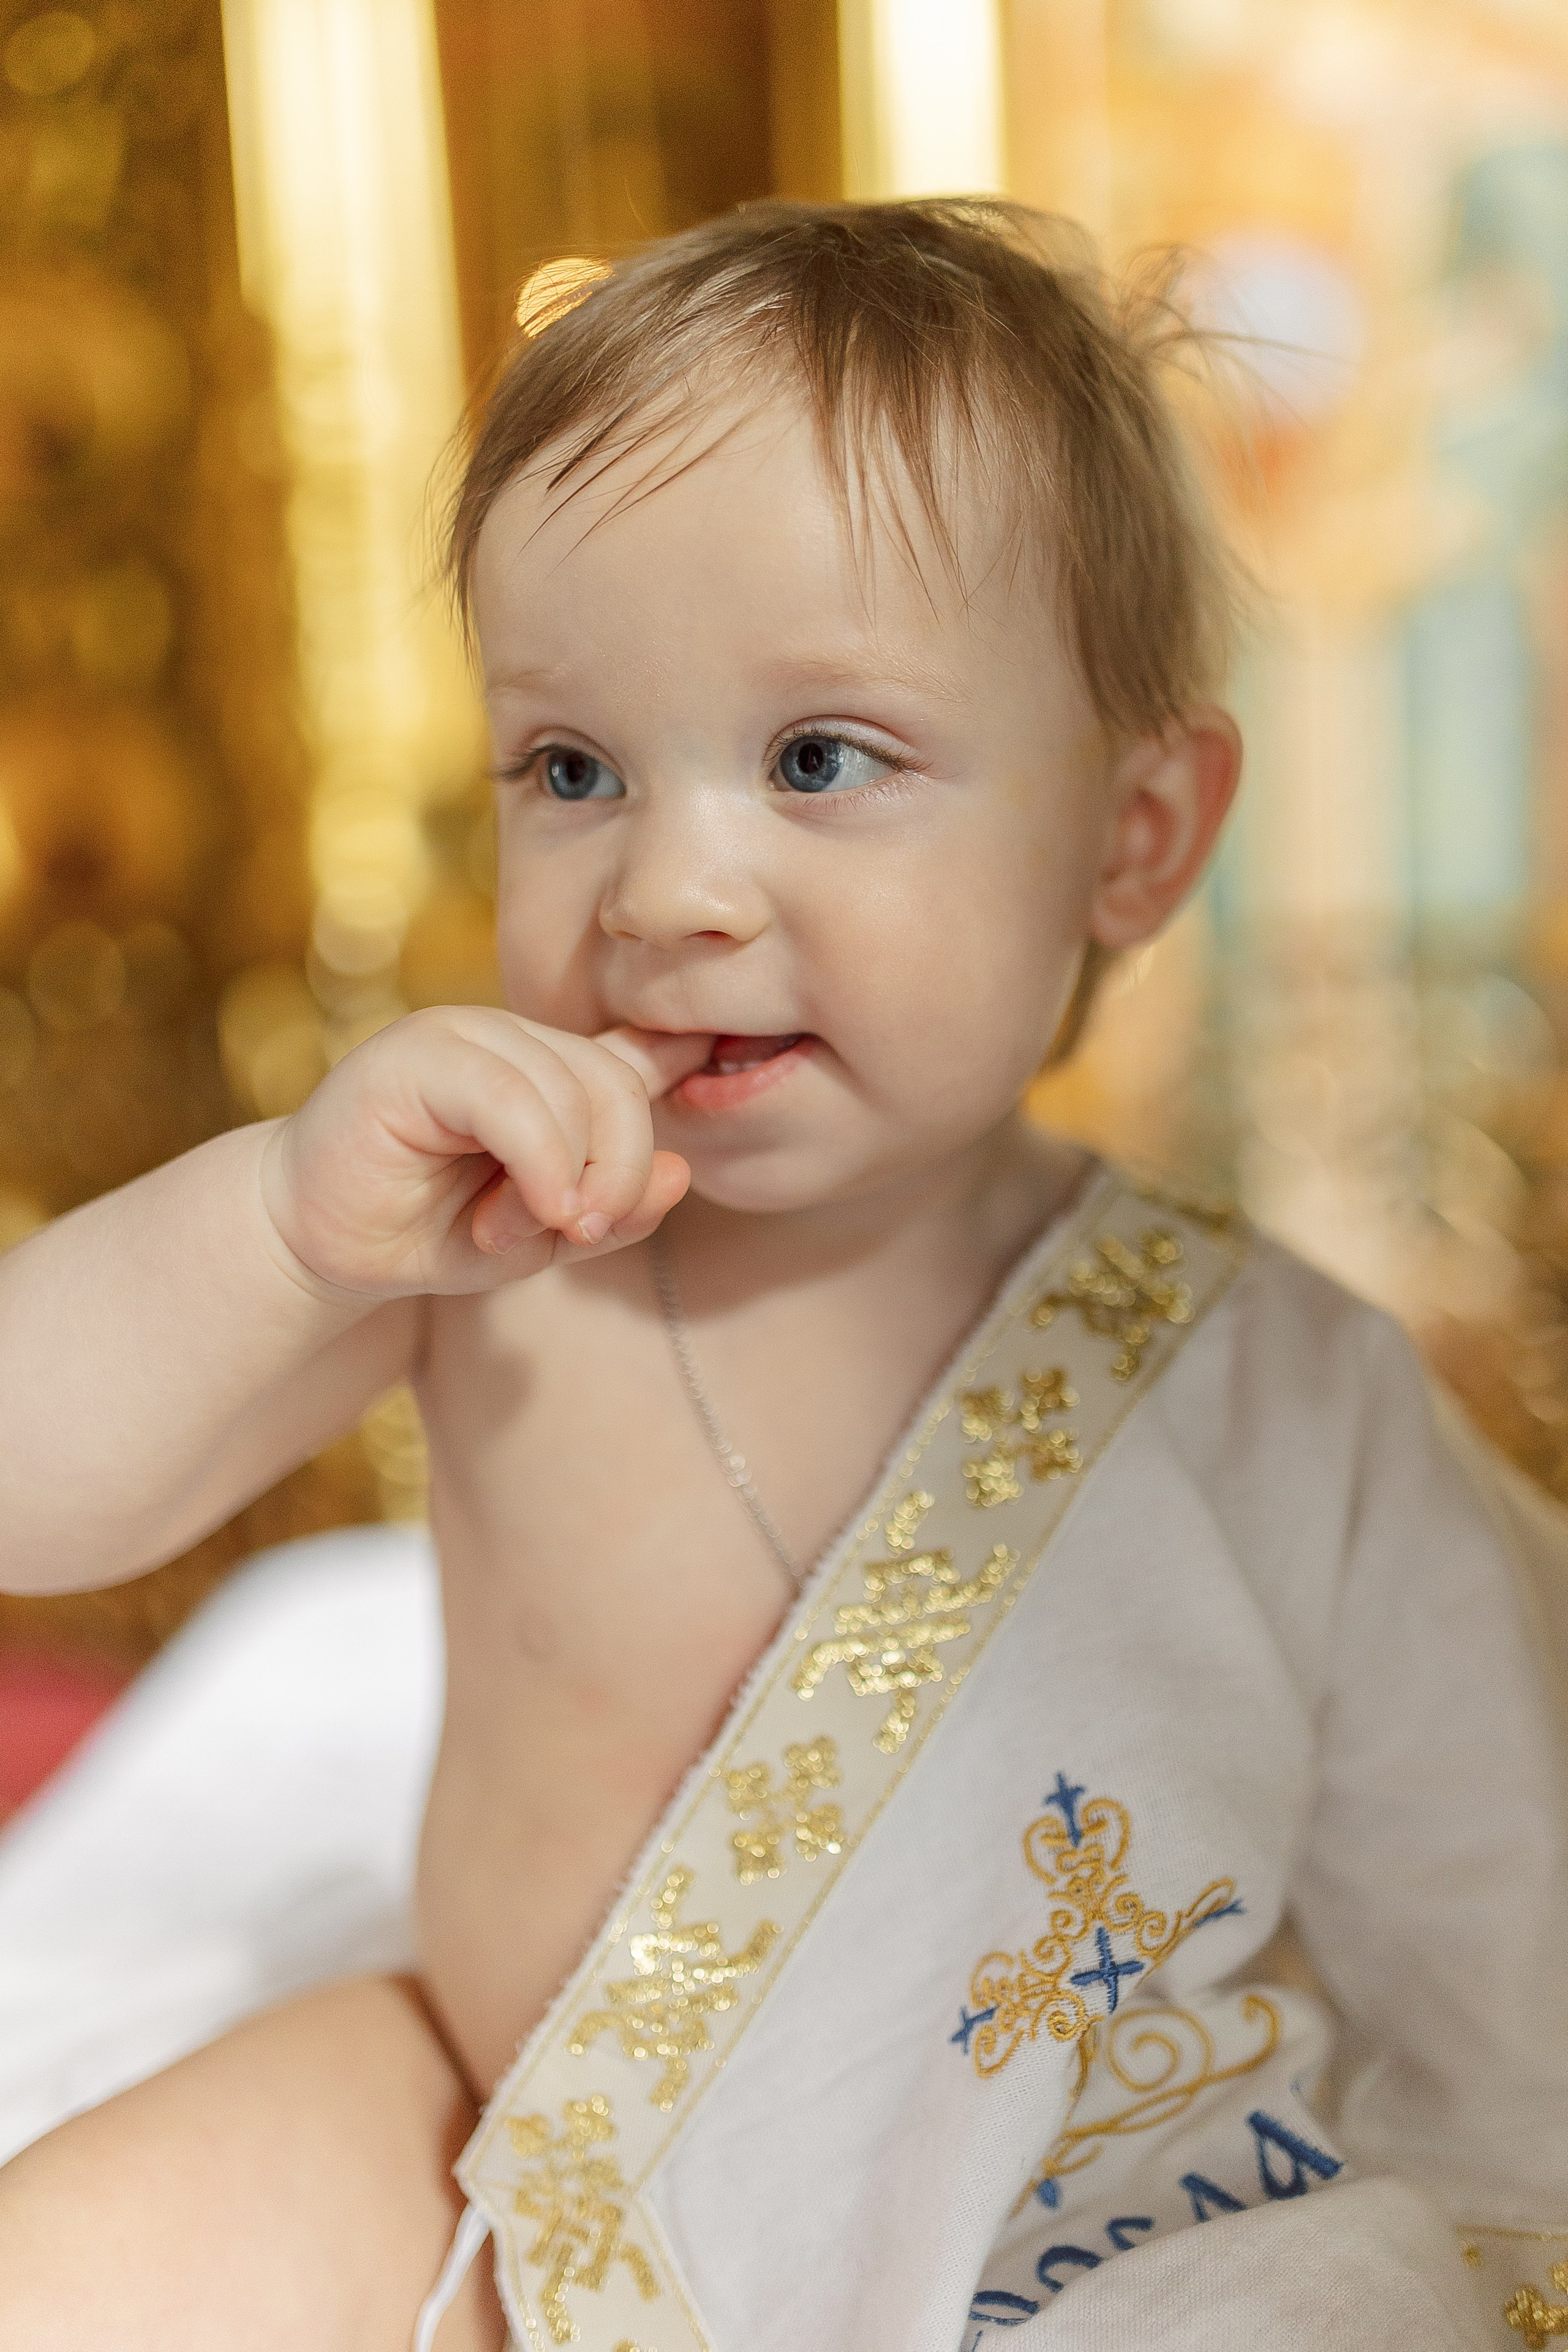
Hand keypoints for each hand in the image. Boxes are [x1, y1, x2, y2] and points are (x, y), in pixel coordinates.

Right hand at [257, 1008, 710, 1298]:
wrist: (315, 1242)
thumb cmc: (426, 1232)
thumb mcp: (541, 1235)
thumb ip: (613, 1208)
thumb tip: (678, 1174)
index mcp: (548, 1068)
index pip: (635, 1059)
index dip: (678, 1063)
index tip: (703, 1073)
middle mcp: (511, 1037)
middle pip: (617, 1086)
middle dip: (616, 1172)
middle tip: (578, 1232)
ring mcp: (463, 1035)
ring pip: (571, 1089)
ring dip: (561, 1182)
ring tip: (507, 1232)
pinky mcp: (417, 1053)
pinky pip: (512, 1097)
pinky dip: (535, 1164)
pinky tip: (516, 1215)